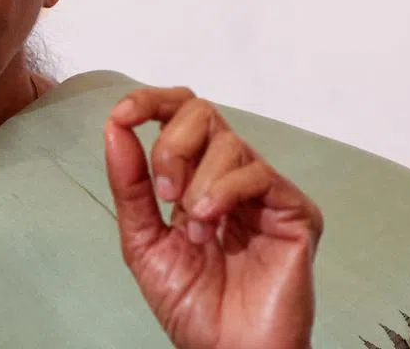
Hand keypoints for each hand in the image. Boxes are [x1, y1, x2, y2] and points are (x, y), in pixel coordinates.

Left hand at [104, 87, 321, 348]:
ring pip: (227, 141)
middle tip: (165, 196)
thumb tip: (115, 127)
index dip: (151, 102)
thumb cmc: (193, 307)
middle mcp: (232, 176)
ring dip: (197, 186)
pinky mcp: (294, 210)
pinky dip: (224, 191)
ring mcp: (265, 191)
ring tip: (196, 232)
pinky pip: (257, 173)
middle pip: (202, 112)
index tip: (123, 115)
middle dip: (172, 146)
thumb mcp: (144, 241)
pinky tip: (211, 222)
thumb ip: (130, 185)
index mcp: (197, 178)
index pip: (180, 113)